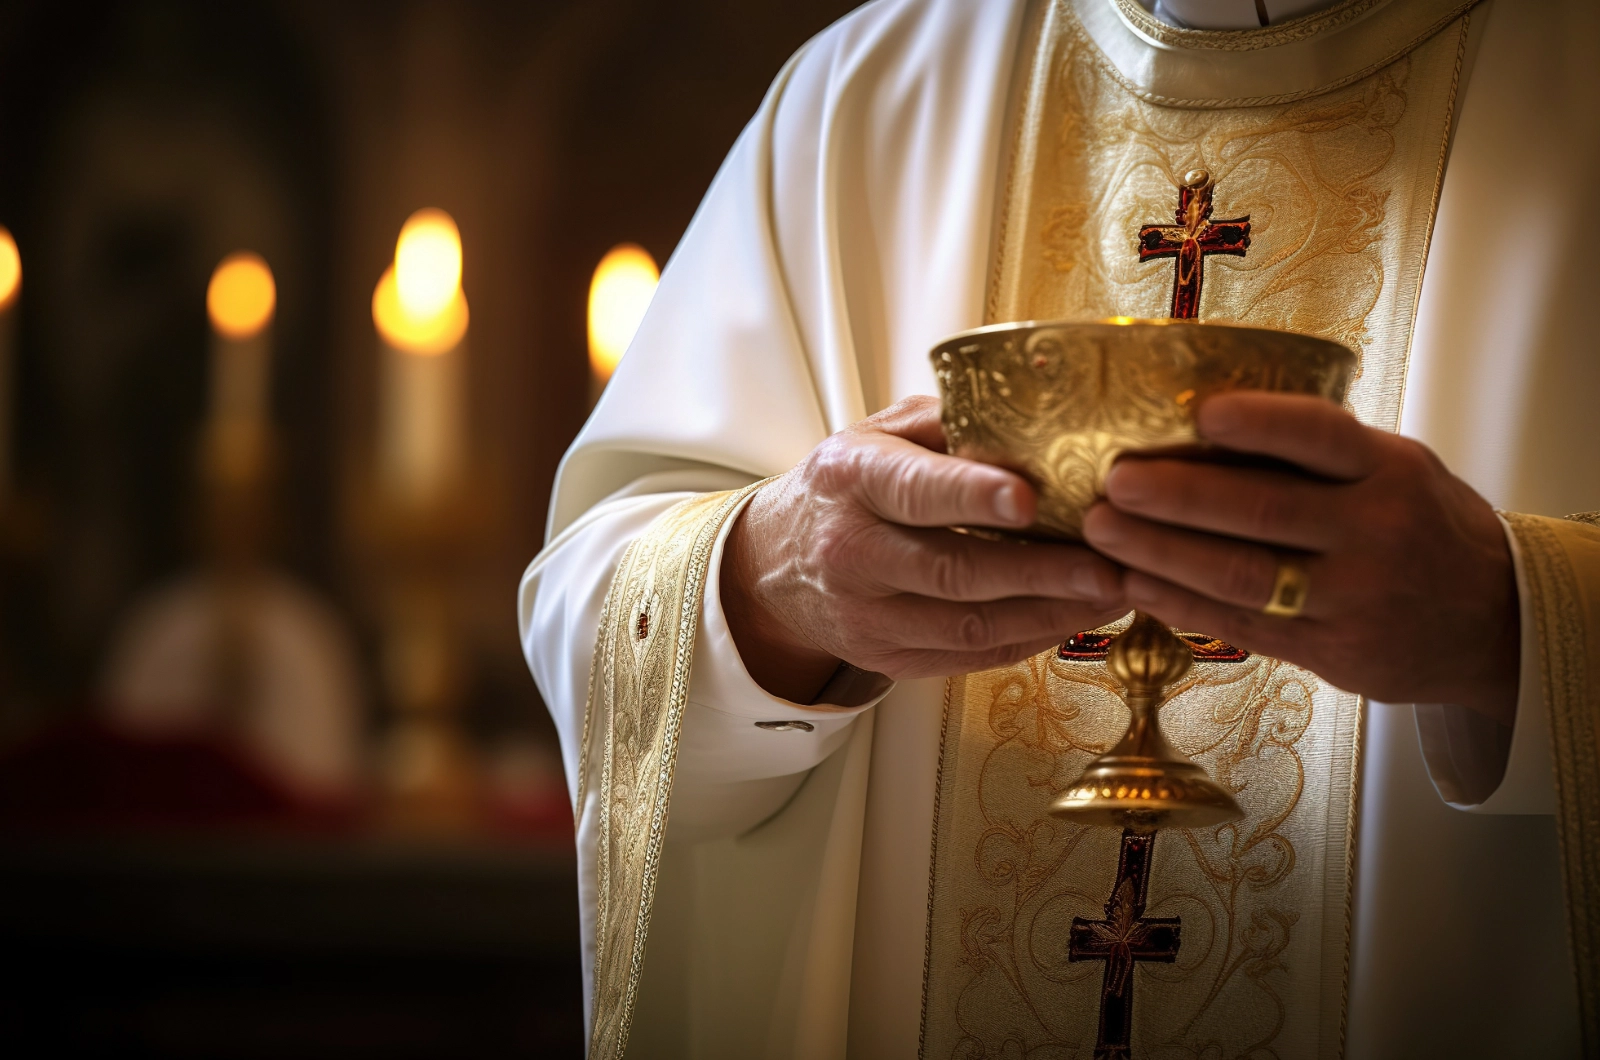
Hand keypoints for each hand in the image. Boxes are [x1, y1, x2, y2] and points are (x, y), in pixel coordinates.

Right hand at [722, 396, 1127, 702]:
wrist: (776, 563)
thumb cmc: (848, 486)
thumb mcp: (880, 433)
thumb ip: (949, 424)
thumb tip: (1039, 414)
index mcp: (850, 480)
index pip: (915, 491)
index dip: (973, 496)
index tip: (1032, 499)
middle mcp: (852, 553)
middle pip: (953, 572)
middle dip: (1039, 572)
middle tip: (1109, 564)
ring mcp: (867, 617)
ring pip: (971, 628)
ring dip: (1052, 613)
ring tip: (1115, 589)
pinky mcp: (889, 660)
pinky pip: (972, 657)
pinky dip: (1032, 637)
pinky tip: (1077, 614)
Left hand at [1081, 392, 1518, 725]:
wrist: (1493, 623)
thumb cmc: (1422, 527)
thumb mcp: (1397, 470)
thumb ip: (1321, 453)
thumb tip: (1203, 418)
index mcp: (1391, 471)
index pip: (1321, 436)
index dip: (1259, 423)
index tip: (1201, 413)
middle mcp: (1375, 533)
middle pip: (1262, 511)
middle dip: (1175, 496)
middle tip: (1112, 481)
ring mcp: (1352, 598)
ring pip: (1240, 576)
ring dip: (1159, 553)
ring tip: (1101, 530)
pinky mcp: (1331, 653)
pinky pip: (1240, 626)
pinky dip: (1177, 602)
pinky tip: (1132, 581)